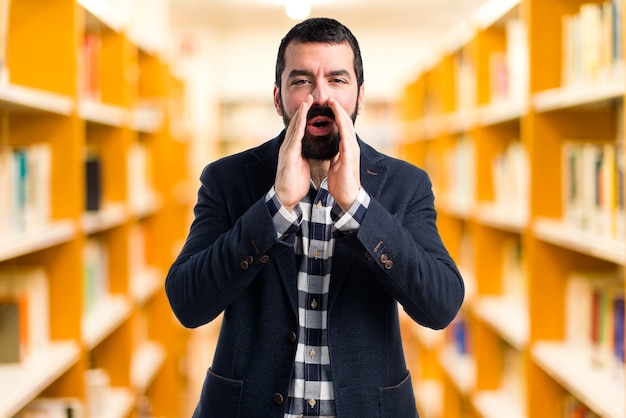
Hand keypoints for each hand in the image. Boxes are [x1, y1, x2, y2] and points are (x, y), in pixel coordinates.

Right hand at [274, 95, 313, 210]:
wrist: (286, 197)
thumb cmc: (295, 183)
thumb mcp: (302, 164)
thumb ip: (304, 154)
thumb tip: (310, 149)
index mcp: (294, 148)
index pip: (300, 128)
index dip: (305, 115)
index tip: (312, 104)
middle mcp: (289, 146)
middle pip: (296, 123)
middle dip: (303, 109)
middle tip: (310, 96)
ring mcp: (287, 150)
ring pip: (295, 128)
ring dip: (301, 114)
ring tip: (307, 101)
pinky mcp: (288, 156)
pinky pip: (294, 139)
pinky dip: (298, 127)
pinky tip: (302, 119)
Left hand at [327, 97, 360, 210]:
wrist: (347, 197)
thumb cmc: (341, 182)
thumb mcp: (337, 164)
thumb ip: (337, 154)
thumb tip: (334, 148)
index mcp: (346, 148)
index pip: (342, 127)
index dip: (336, 115)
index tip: (329, 105)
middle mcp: (351, 146)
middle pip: (345, 123)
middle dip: (338, 109)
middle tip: (330, 97)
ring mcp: (351, 150)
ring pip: (347, 126)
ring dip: (340, 113)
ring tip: (333, 102)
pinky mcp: (349, 156)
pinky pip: (345, 137)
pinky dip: (342, 125)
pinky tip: (337, 117)